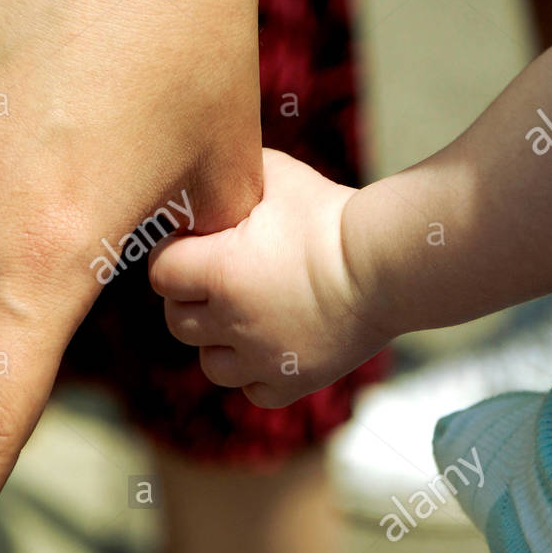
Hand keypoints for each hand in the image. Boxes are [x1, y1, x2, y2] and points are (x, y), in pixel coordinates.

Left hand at [149, 149, 388, 407]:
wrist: (390, 263)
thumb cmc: (332, 215)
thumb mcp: (277, 176)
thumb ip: (234, 171)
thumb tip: (210, 162)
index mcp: (219, 271)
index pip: (161, 272)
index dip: (175, 255)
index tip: (197, 244)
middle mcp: (232, 322)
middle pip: (178, 321)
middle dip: (191, 298)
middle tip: (219, 279)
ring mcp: (262, 358)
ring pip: (210, 363)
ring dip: (219, 341)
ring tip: (245, 316)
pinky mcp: (294, 381)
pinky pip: (253, 390)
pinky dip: (256, 373)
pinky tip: (273, 344)